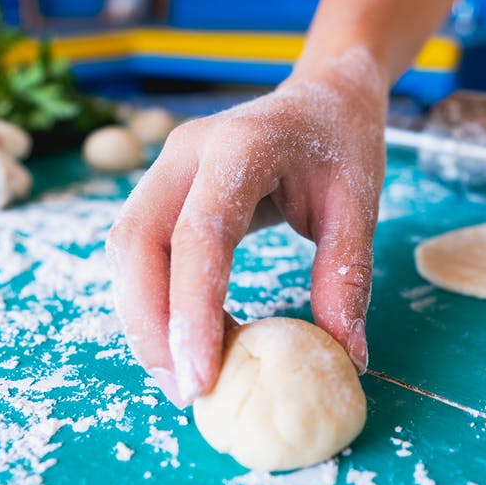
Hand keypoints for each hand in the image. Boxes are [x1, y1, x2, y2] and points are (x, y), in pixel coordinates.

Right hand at [106, 56, 386, 406]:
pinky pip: (139, 250)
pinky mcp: (162, 188)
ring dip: (143, 317)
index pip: (198, 235)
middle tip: (183, 389)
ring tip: (184, 374)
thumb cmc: (342, 143)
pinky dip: (154, 299)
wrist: (323, 95)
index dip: (191, 311)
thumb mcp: (359, 203)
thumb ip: (347, 275)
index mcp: (240, 145)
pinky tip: (187, 338)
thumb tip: (347, 356)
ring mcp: (167, 168)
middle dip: (148, 324)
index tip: (199, 377)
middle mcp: (187, 152)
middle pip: (136, 243)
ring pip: (125, 249)